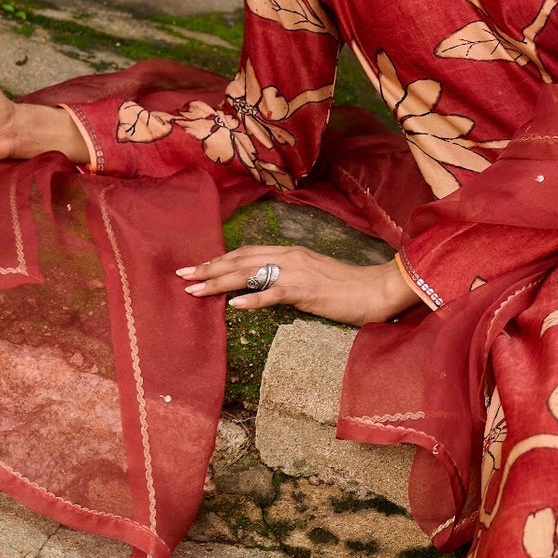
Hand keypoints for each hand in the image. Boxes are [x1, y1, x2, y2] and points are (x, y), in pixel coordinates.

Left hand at [177, 244, 419, 324]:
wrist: (375, 289)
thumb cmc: (346, 287)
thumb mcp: (312, 276)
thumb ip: (287, 277)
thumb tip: (263, 288)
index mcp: (290, 252)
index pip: (246, 253)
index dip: (219, 259)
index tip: (196, 267)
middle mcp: (289, 257)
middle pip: (240, 260)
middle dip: (208, 268)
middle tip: (182, 275)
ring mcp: (296, 273)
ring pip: (249, 274)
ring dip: (219, 282)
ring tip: (194, 289)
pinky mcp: (305, 291)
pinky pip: (273, 294)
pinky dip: (252, 299)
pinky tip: (234, 305)